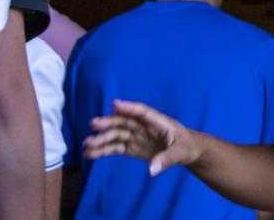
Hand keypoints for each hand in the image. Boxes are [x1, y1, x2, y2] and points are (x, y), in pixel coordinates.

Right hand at [83, 99, 200, 175]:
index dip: (128, 107)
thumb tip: (152, 170)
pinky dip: (103, 151)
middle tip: (93, 125)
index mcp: (158, 121)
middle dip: (108, 123)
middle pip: (124, 122)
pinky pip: (116, 148)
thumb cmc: (187, 146)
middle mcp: (144, 126)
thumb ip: (166, 159)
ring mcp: (137, 136)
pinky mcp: (133, 147)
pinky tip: (90, 154)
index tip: (114, 104)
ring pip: (116, 135)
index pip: (142, 112)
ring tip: (86, 145)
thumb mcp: (181, 152)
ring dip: (101, 139)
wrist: (187, 151)